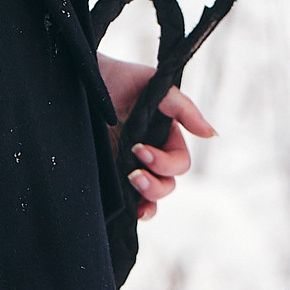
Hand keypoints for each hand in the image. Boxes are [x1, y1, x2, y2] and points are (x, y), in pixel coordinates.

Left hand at [97, 52, 217, 222]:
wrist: (79, 80)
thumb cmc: (117, 78)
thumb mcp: (151, 84)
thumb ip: (182, 107)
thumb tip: (211, 134)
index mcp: (165, 135)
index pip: (179, 162)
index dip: (165, 162)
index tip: (139, 150)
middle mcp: (151, 154)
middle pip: (168, 184)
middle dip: (155, 184)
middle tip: (133, 174)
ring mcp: (130, 167)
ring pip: (152, 197)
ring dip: (148, 199)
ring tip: (131, 185)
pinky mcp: (111, 176)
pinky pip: (131, 204)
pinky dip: (138, 211)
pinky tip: (133, 212)